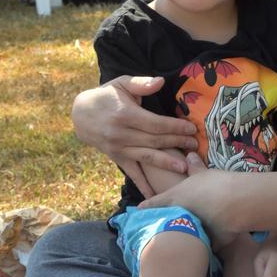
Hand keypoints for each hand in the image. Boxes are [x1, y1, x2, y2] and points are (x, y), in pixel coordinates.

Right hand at [73, 76, 196, 196]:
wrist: (80, 114)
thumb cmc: (106, 96)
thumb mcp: (121, 83)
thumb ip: (141, 84)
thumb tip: (160, 81)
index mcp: (125, 114)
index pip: (155, 124)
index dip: (175, 127)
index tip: (191, 129)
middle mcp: (121, 134)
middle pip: (155, 141)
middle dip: (177, 143)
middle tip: (196, 146)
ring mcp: (118, 148)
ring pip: (147, 157)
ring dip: (167, 163)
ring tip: (185, 168)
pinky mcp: (116, 157)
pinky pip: (132, 173)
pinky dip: (144, 185)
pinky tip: (155, 195)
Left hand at [139, 153, 237, 248]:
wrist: (236, 203)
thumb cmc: (217, 184)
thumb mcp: (203, 173)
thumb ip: (194, 166)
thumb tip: (189, 154)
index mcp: (176, 198)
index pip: (155, 202)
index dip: (146, 206)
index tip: (138, 210)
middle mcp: (180, 216)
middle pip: (166, 223)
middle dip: (162, 225)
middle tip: (159, 227)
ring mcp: (194, 231)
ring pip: (184, 238)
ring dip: (184, 238)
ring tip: (184, 240)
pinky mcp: (211, 243)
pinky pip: (207, 247)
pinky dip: (208, 246)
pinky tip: (210, 248)